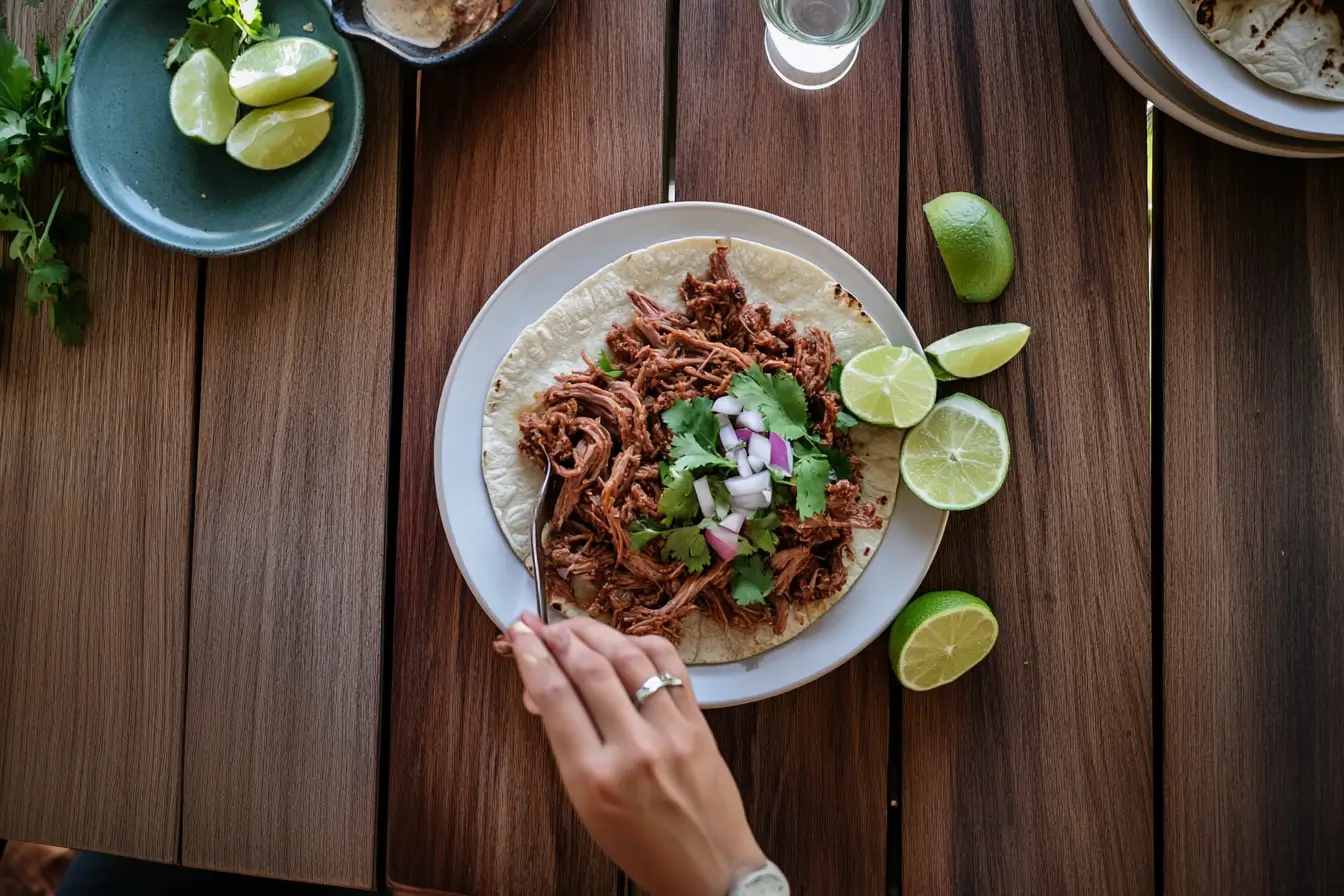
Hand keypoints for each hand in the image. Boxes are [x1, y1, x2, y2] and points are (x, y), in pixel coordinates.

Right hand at [506, 612, 766, 895]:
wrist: (711, 869)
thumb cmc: (644, 846)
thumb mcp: (587, 806)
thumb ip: (568, 745)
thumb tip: (545, 691)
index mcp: (594, 780)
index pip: (555, 697)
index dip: (531, 656)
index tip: (520, 635)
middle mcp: (633, 750)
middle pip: (588, 669)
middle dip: (557, 637)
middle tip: (539, 624)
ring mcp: (671, 733)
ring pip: (629, 657)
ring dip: (595, 632)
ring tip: (573, 626)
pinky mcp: (699, 724)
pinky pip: (669, 665)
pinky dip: (640, 643)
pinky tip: (622, 641)